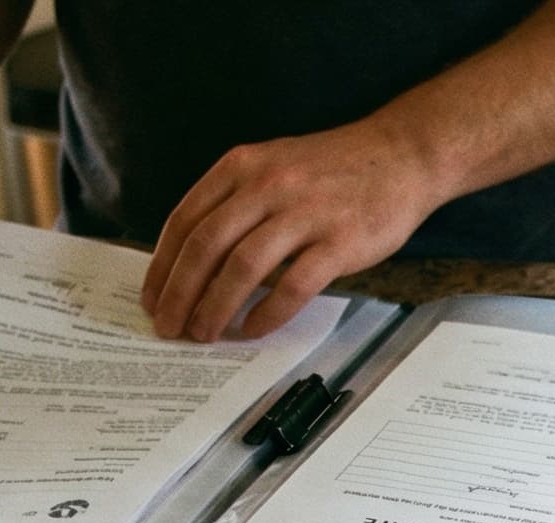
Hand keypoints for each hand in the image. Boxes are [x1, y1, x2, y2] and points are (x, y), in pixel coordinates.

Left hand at [142, 119, 443, 342]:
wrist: (401, 156)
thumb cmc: (336, 168)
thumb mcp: (273, 164)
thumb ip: (236, 199)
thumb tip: (198, 258)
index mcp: (242, 166)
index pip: (186, 221)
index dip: (163, 266)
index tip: (153, 298)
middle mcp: (267, 186)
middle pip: (206, 247)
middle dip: (180, 294)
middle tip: (170, 326)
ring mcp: (304, 213)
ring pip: (242, 268)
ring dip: (216, 308)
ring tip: (205, 334)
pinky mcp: (339, 241)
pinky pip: (292, 285)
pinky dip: (268, 313)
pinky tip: (254, 329)